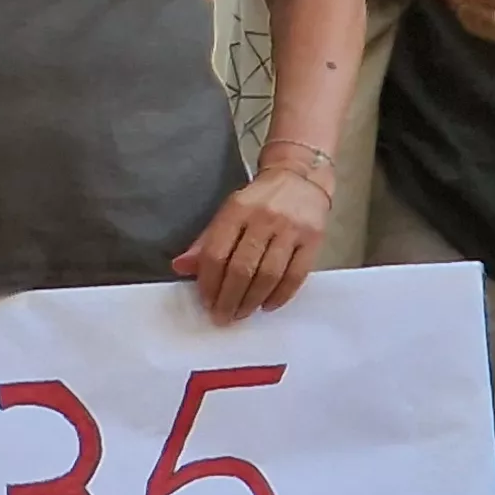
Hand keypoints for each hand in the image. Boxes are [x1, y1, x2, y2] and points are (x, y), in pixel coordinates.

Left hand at [171, 162, 329, 323]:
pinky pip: (296, 275)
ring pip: (269, 274)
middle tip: (223, 317)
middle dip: (229, 298)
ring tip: (242, 313)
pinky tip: (268, 305)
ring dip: (252, 300)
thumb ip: (206, 242)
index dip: (209, 282)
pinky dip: (280, 295)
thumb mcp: (228, 213)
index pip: (217, 253)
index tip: (206, 302)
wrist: (299, 178)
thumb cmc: (258, 201)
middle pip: (243, 267)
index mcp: (237, 210)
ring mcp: (291, 229)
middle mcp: (264, 218)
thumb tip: (181, 267)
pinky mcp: (314, 239)